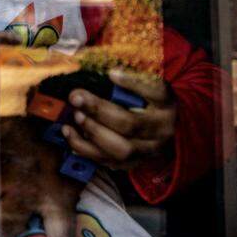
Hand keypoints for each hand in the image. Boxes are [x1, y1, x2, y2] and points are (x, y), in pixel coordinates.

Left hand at [62, 68, 176, 170]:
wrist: (159, 132)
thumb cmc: (145, 102)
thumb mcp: (143, 88)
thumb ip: (126, 81)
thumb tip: (100, 73)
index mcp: (166, 104)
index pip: (157, 92)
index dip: (133, 83)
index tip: (111, 73)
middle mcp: (161, 129)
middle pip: (130, 124)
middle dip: (98, 111)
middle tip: (76, 98)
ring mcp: (148, 150)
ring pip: (121, 149)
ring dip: (93, 132)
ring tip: (76, 116)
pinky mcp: (133, 163)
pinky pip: (108, 161)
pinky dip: (84, 148)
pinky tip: (69, 133)